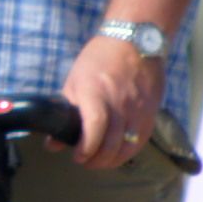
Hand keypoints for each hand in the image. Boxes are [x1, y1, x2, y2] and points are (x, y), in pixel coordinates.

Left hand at [59, 33, 161, 170]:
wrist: (135, 41)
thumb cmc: (99, 59)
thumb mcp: (75, 81)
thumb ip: (65, 114)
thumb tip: (52, 144)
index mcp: (95, 93)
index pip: (94, 126)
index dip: (86, 148)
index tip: (77, 156)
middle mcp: (119, 104)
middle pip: (112, 143)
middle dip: (97, 160)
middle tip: (86, 161)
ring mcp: (137, 110)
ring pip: (128, 147)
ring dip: (112, 161)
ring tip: (100, 161)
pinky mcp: (150, 113)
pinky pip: (141, 141)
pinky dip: (128, 152)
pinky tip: (118, 153)